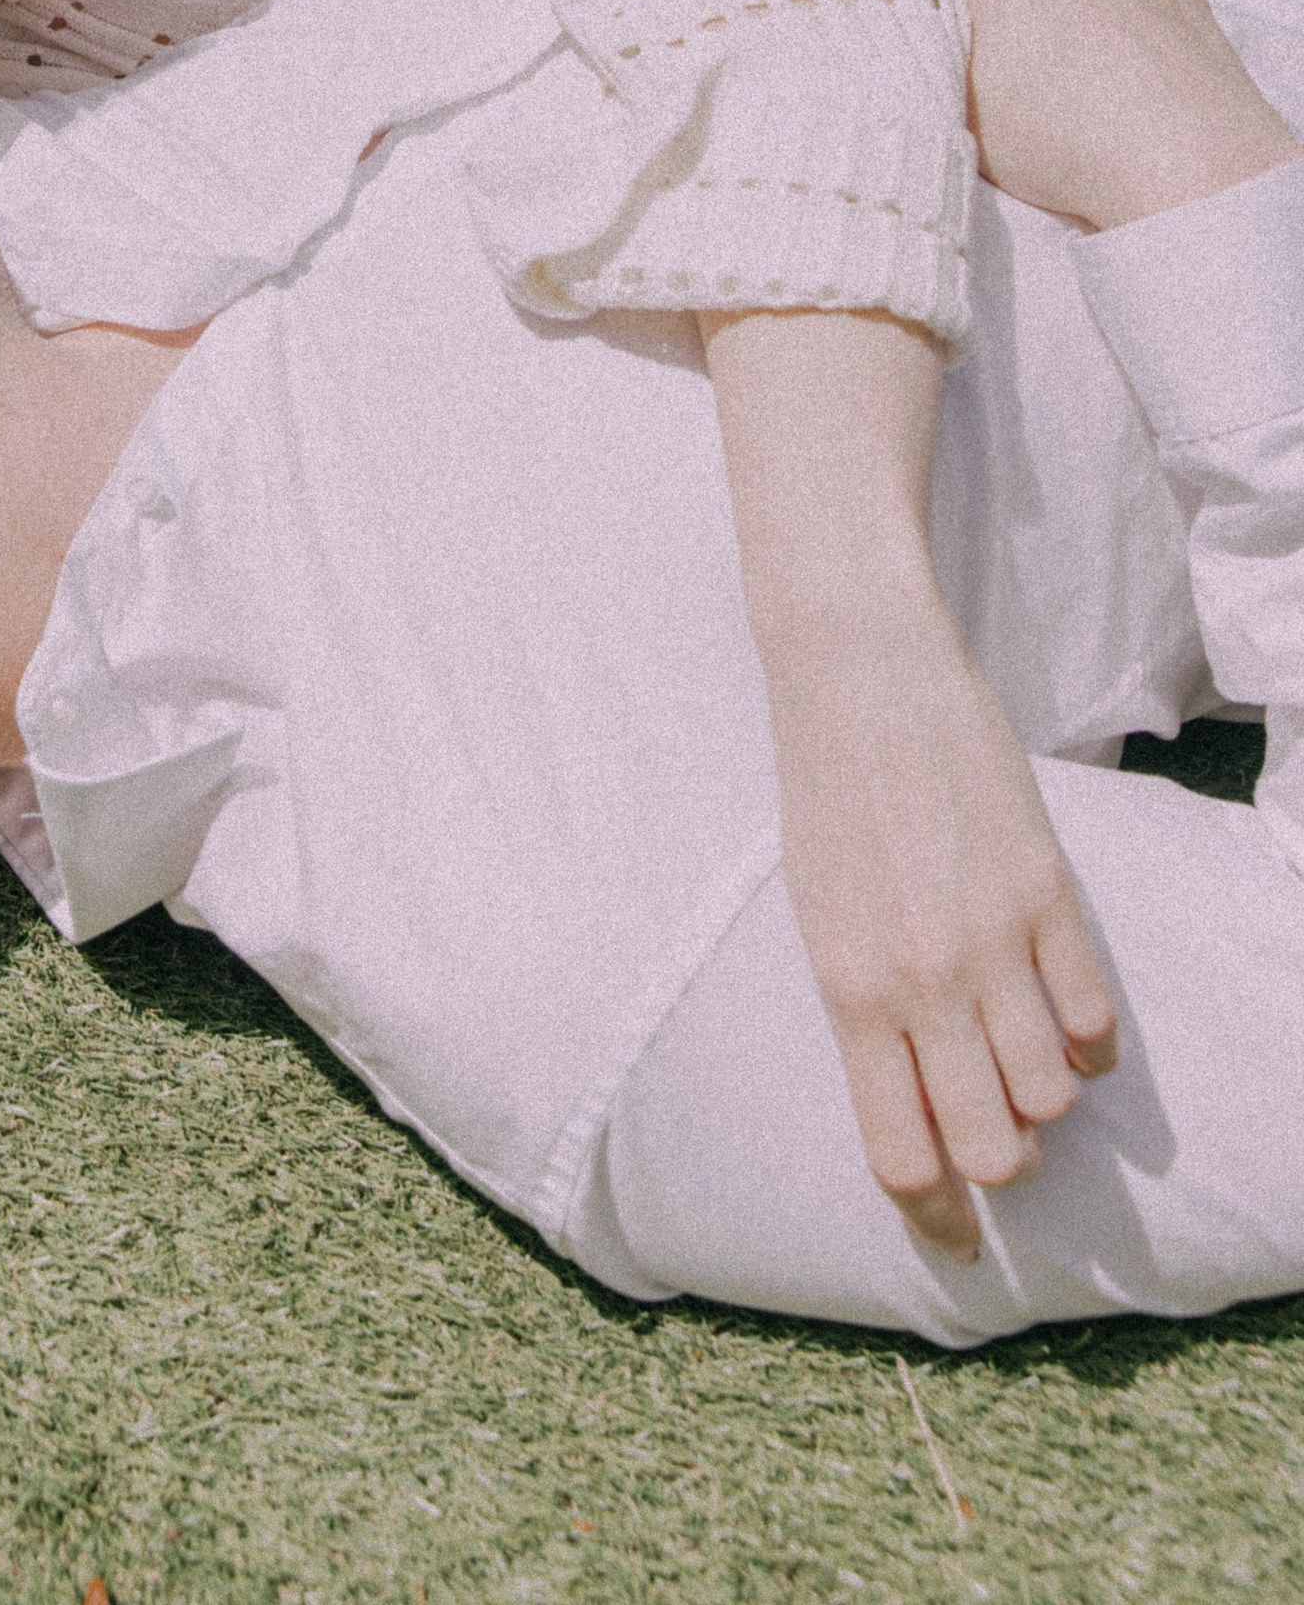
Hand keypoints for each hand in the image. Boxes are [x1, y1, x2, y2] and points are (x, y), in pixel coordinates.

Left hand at [763, 602, 1118, 1256]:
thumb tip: (919, 1108)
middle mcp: (922, 979)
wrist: (858, 674)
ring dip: (1046, 1102)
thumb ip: (867, 1014)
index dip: (937, 1218)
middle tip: (1000, 1141)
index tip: (959, 1240)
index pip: (902, 1156)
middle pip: (995, 1149)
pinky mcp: (1048, 893)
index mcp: (848, 991)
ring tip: (1026, 1066)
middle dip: (1003, 1167)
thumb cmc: (827, 796)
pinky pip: (1095, 1021)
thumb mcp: (819, 916)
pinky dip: (1089, 1042)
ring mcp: (992, 939)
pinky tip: (1065, 1017)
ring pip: (1053, 1098)